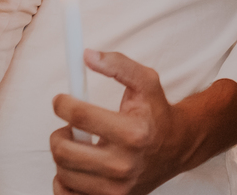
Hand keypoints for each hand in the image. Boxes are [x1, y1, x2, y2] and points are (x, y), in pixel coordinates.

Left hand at [51, 50, 178, 194]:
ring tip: (80, 145)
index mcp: (134, 132)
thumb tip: (87, 55)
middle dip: (60, 133)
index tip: (61, 100)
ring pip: (62, 172)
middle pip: (64, 150)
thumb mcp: (146, 82)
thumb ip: (119, 65)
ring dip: (64, 155)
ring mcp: (116, 188)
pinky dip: (66, 180)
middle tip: (69, 127)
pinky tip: (81, 166)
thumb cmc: (157, 113)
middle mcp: (125, 164)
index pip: (80, 117)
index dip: (63, 104)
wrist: (177, 147)